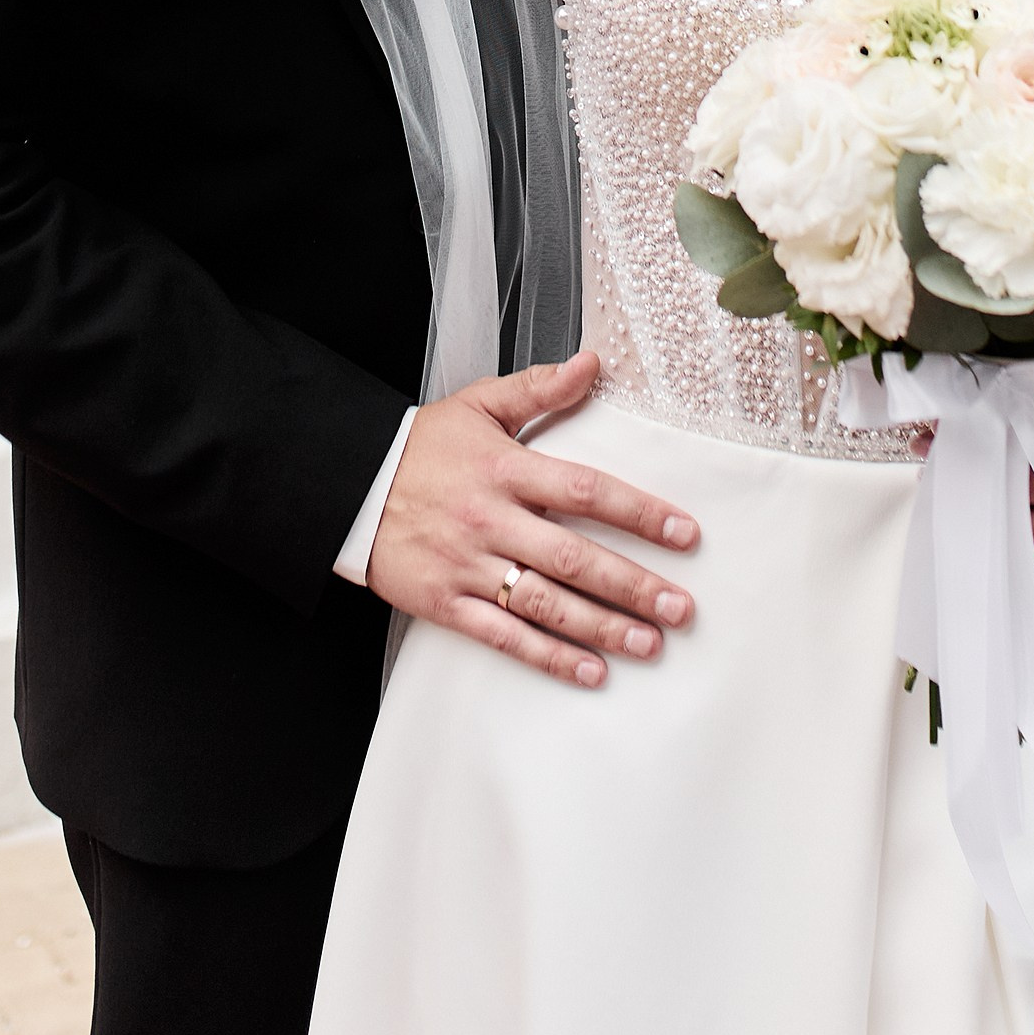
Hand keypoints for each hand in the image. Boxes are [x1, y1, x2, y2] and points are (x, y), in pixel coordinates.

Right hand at [367, 349, 698, 688]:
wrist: (349, 486)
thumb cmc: (424, 446)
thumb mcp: (479, 405)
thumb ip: (539, 388)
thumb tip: (593, 363)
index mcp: (504, 468)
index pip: (585, 490)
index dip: (638, 512)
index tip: (684, 534)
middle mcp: (491, 519)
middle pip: (573, 556)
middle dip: (632, 584)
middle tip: (681, 607)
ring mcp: (468, 565)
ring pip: (544, 603)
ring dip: (601, 627)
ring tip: (649, 644)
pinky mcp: (446, 603)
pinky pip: (504, 636)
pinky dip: (549, 656)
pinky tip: (590, 672)